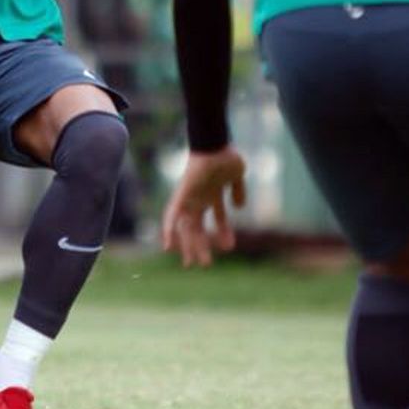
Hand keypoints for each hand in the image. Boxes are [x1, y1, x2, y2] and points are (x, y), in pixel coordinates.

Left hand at [161, 146, 244, 267]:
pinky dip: (169, 229)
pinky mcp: (181, 194)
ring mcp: (190, 197)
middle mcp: (199, 199)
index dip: (221, 233)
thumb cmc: (225, 156)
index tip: (228, 247)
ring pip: (187, 227)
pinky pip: (172, 214)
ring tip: (192, 263)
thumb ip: (237, 191)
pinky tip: (168, 246)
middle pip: (198, 227)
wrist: (216, 144)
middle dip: (202, 245)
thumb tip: (240, 207)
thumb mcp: (236, 177)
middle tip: (206, 264)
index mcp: (212, 195)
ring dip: (189, 245)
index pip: (216, 219)